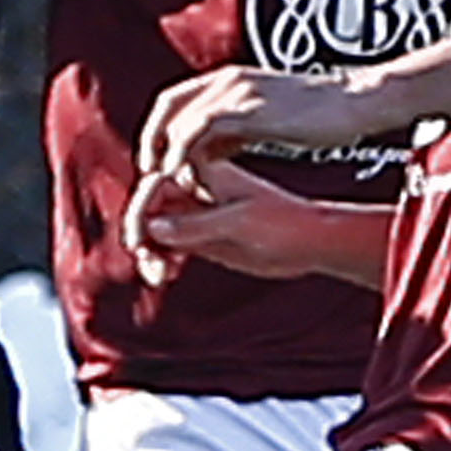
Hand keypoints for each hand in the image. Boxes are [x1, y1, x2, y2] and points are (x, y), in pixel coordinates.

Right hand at [128, 155, 370, 284]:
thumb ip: (197, 225)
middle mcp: (196, 190)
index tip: (142, 237)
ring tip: (156, 275)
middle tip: (144, 257)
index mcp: (205, 172)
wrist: (312, 242)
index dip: (142, 208)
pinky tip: (163, 277)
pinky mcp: (202, 239)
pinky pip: (168, 247)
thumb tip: (154, 226)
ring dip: (147, 250)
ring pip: (154, 229)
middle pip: (148, 205)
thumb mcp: (241, 223)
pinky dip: (159, 260)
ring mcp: (197, 215)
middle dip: (139, 231)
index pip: (157, 182)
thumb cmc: (284, 224)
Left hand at [142, 61, 376, 191]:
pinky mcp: (246, 110)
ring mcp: (234, 92)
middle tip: (156, 177)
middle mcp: (225, 80)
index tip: (159, 162)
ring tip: (182, 187)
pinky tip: (200, 181)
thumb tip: (211, 152)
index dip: (159, 131)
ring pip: (179, 124)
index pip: (174, 100)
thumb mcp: (266, 119)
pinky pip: (198, 134)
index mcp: (229, 79)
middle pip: (167, 108)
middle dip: (155, 144)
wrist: (354, 102)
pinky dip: (190, 158)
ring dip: (172, 158)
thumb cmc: (320, 115)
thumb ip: (234, 130)